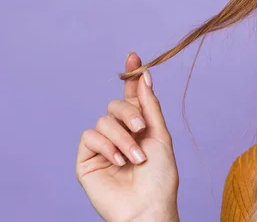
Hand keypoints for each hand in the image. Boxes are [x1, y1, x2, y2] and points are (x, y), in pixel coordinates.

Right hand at [75, 53, 179, 221]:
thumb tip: (145, 77)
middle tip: (141, 129)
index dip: (132, 76)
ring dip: (122, 137)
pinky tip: (118, 161)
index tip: (134, 57)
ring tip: (135, 157)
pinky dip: (106, 145)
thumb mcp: (160, 136)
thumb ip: (150, 107)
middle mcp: (121, 132)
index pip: (134, 96)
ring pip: (104, 119)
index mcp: (141, 126)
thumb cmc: (159, 177)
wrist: (147, 207)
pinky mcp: (87, 158)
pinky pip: (90, 135)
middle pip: (116, 104)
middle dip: (129, 113)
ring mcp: (103, 145)